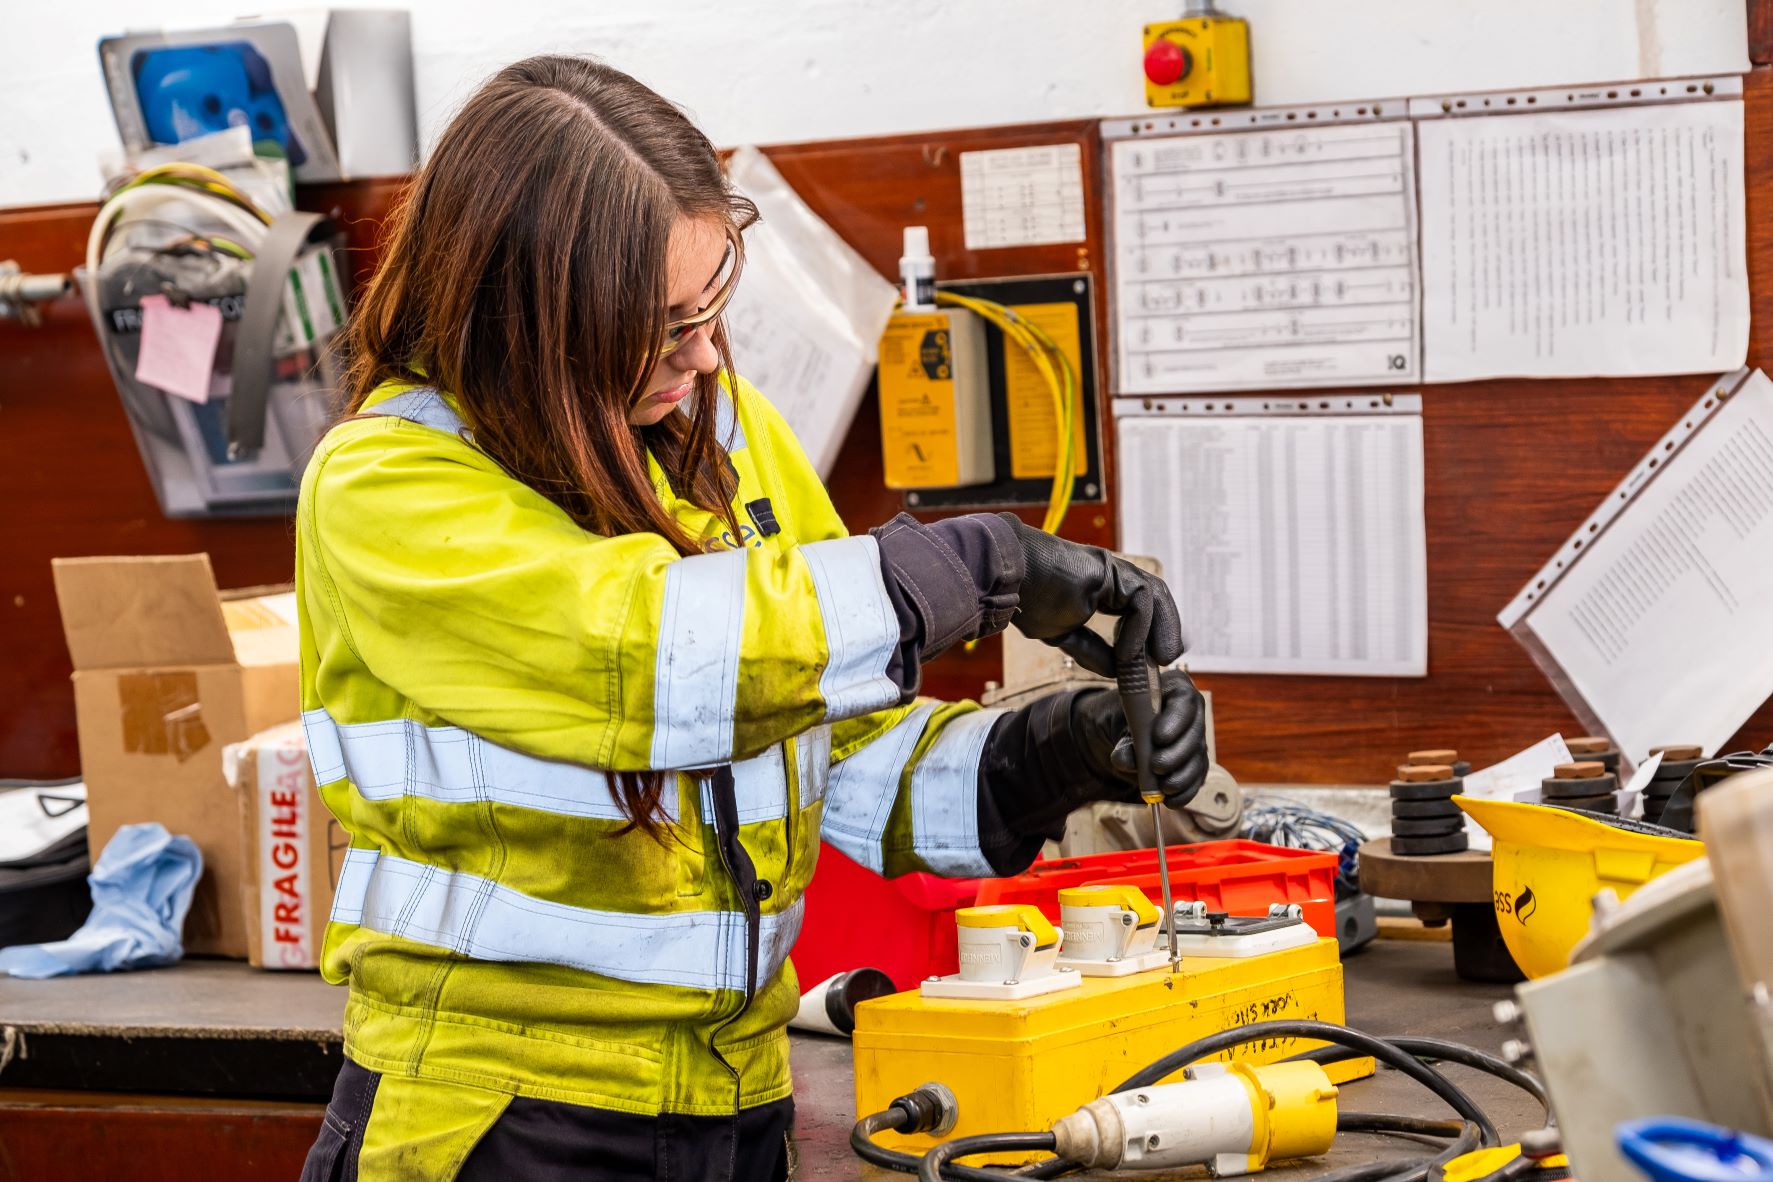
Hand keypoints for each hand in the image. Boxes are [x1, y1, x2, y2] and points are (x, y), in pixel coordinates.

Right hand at [997, 514, 1183, 677]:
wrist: (1010, 577)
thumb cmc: (1027, 598)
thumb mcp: (1063, 634)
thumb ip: (1090, 649)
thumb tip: (1115, 671)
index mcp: (1101, 589)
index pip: (1138, 610)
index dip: (1149, 635)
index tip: (1153, 662)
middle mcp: (1112, 577)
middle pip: (1153, 602)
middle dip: (1165, 630)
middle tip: (1166, 660)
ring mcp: (1113, 571)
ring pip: (1154, 598)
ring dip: (1162, 630)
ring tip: (1160, 659)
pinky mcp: (1112, 570)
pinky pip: (1140, 600)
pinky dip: (1139, 628)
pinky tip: (1127, 651)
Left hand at [1071, 669, 1207, 808]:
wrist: (1120, 733)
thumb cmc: (1119, 719)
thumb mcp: (1115, 725)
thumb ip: (1123, 741)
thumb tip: (1128, 760)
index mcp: (1174, 689)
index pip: (1184, 701)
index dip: (1175, 720)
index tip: (1158, 738)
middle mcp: (1191, 712)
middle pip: (1194, 734)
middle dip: (1176, 754)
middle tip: (1156, 766)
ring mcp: (1196, 738)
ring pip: (1198, 758)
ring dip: (1182, 776)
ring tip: (1163, 787)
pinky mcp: (1195, 761)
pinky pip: (1196, 777)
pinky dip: (1185, 791)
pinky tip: (1171, 800)